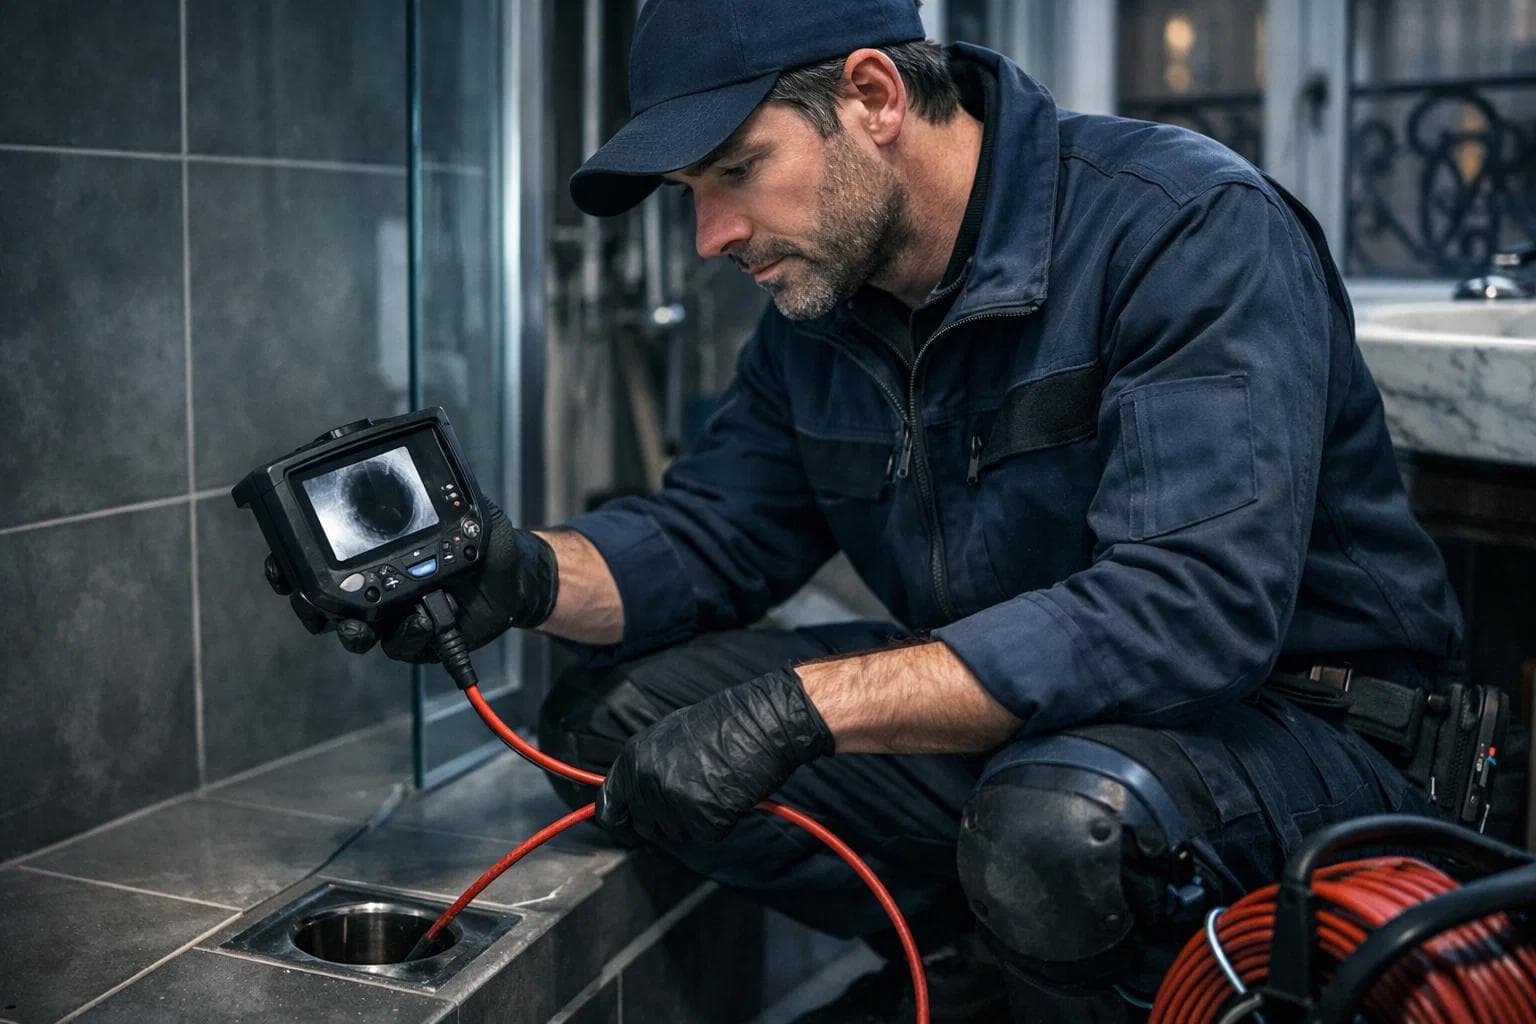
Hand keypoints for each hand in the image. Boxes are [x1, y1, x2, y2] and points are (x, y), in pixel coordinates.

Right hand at [263, 500, 558, 658]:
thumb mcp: (461, 506)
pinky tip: (422, 618)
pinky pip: (401, 644)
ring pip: (355, 633)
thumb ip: (436, 489)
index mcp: (372, 553)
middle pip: (322, 605)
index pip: (318, 561)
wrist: (518, 578)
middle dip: (309, 607)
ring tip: (361, 624)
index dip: (290, 567)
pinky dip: (408, 632)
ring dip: (352, 630)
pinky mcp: (417, 640)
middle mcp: (374, 587)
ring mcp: (393, 618)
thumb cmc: (482, 539)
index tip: (280, 566)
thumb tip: (413, 467)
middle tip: (310, 603)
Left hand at [595, 667, 833, 844]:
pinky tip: (731, 794)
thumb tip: (635, 795)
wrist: (762, 722)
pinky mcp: (703, 818)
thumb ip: (647, 767)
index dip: (622, 819)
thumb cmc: (724, 723)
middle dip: (669, 818)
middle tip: (696, 792)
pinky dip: (722, 822)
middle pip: (646, 826)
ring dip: (696, 818)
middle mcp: (647, 781)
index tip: (630, 823)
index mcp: (634, 758)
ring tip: (716, 784)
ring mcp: (674, 801)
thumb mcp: (669, 736)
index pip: (609, 808)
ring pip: (677, 833)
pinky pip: (707, 835)